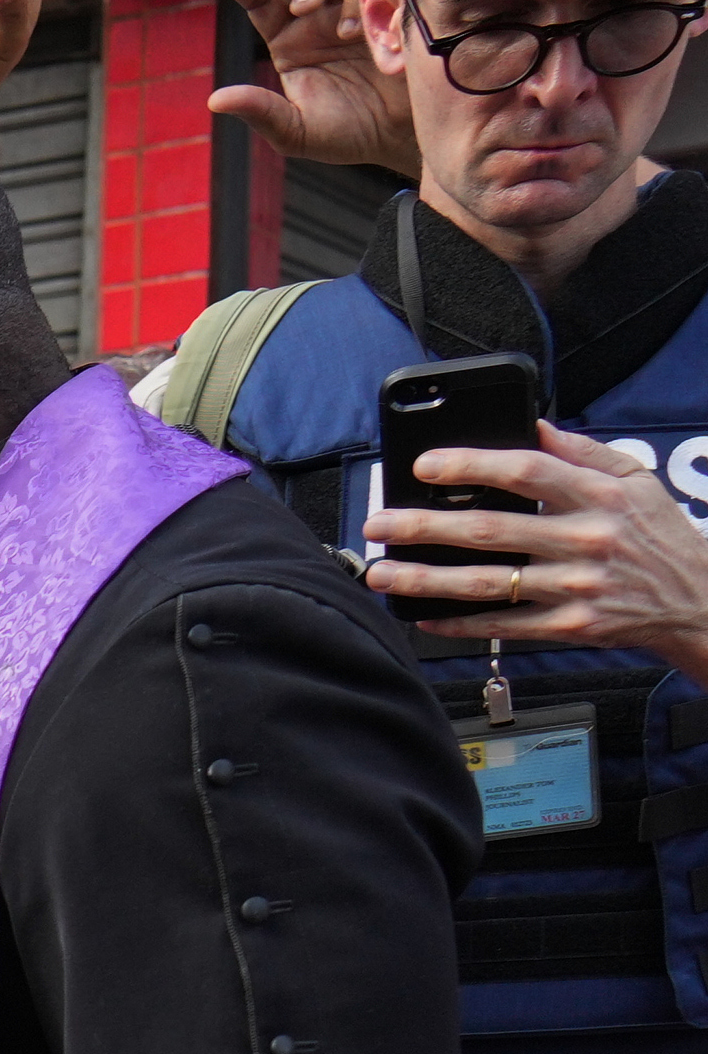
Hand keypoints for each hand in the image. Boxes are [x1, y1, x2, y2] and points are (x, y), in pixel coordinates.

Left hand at [208, 0, 415, 167]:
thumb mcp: (296, 131)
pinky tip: (365, 31)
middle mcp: (318, 16)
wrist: (401, 136)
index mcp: (287, 39)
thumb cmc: (346, 135)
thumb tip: (216, 101)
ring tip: (344, 32)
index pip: (260, 2)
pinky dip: (371, 5)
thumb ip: (260, 112)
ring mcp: (355, 9)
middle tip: (301, 8)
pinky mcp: (391, 10)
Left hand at [369, 427, 707, 679]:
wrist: (697, 599)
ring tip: (382, 572)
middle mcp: (585, 540)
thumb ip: (584, 452)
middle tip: (380, 523)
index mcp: (600, 496)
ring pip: (486, 583)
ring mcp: (575, 587)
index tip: (426, 465)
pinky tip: (422, 616)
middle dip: (425, 526)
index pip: (526, 471)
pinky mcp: (569, 627)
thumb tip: (535, 424)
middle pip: (490, 530)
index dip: (471, 465)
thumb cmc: (657, 536)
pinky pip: (502, 625)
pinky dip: (458, 622)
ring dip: (426, 579)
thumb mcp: (636, 481)